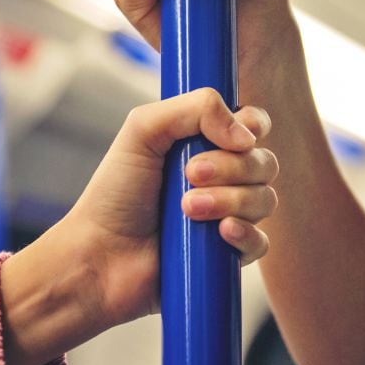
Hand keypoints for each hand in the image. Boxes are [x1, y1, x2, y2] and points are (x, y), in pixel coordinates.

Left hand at [0, 88, 276, 364]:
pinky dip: (245, 234)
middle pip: (264, 162)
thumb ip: (195, 107)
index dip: (253, 126)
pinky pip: (261, 242)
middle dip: (231, 167)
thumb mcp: (143, 130)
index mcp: (205, 144)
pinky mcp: (229, 256)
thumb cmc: (115, 194)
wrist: (99, 257)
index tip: (236, 135)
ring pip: (265, 200)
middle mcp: (222, 178)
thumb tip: (247, 134)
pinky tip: (220, 233)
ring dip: (230, 200)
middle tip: (189, 175)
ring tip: (187, 209)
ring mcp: (228, 217)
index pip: (254, 126)